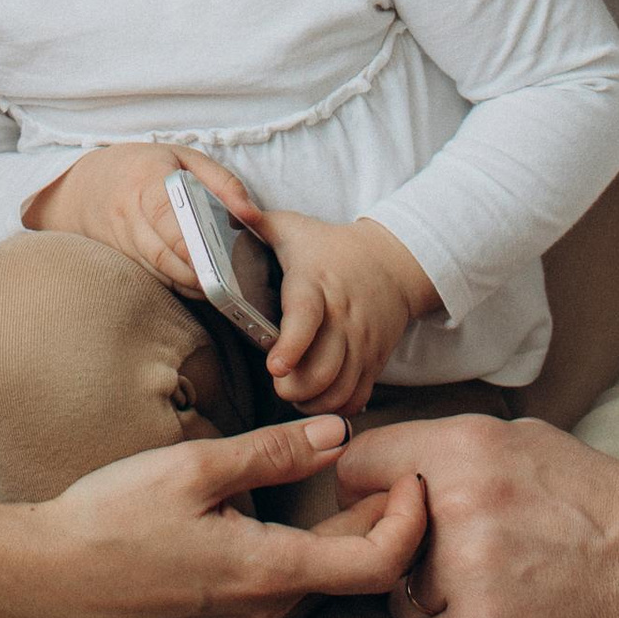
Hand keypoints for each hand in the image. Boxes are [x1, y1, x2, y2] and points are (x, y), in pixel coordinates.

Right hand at [2, 415, 429, 617]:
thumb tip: (338, 436)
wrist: (40, 582)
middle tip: (390, 470)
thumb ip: (273, 453)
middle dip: (385, 525)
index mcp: (270, 573)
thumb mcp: (194, 470)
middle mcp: (266, 613)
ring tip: (346, 489)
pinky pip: (283, 596)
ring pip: (319, 587)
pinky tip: (285, 520)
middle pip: (355, 577)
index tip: (411, 476)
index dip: (411, 520)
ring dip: (345, 543)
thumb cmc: (110, 519)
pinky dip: (306, 559)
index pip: (379, 564)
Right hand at [23, 141, 264, 290]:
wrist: (85, 185)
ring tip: (219, 290)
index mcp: (147, 180)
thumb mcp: (184, 158)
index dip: (186, 240)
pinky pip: (149, 276)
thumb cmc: (145, 167)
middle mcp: (128, 213)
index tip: (210, 259)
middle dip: (193, 271)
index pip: (164, 214)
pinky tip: (200, 289)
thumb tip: (251, 213)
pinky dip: (175, 286)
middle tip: (225, 283)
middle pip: (161, 251)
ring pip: (155, 270)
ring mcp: (121, 240)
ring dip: (187, 284)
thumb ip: (222, 181)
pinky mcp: (121, 259)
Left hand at [259, 212, 439, 413]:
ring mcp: (362, 343)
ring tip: (294, 392)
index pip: (306, 318)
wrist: (393, 263)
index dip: (291, 346)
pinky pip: (357, 398)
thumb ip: (254, 222)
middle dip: (294, 388)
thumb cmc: (329, 248)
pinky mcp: (374, 361)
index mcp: (316, 284)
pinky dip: (335, 407)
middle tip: (279, 383)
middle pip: (322, 370)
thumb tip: (225, 210)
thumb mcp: (292, 228)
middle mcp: (343, 318)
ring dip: (312, 402)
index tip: (275, 365)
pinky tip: (318, 397)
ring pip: (339, 390)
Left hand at [338, 413, 618, 617]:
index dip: (369, 494)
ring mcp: (467, 571)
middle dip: (403, 556)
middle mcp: (457, 503)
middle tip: (453, 561)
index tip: (391, 513)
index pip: (357, 467)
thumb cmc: (597, 503)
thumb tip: (388, 467)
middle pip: (374, 543)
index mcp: (465, 446)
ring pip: (397, 601)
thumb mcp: (525, 442)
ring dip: (430, 606)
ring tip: (491, 591)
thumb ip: (452, 449)